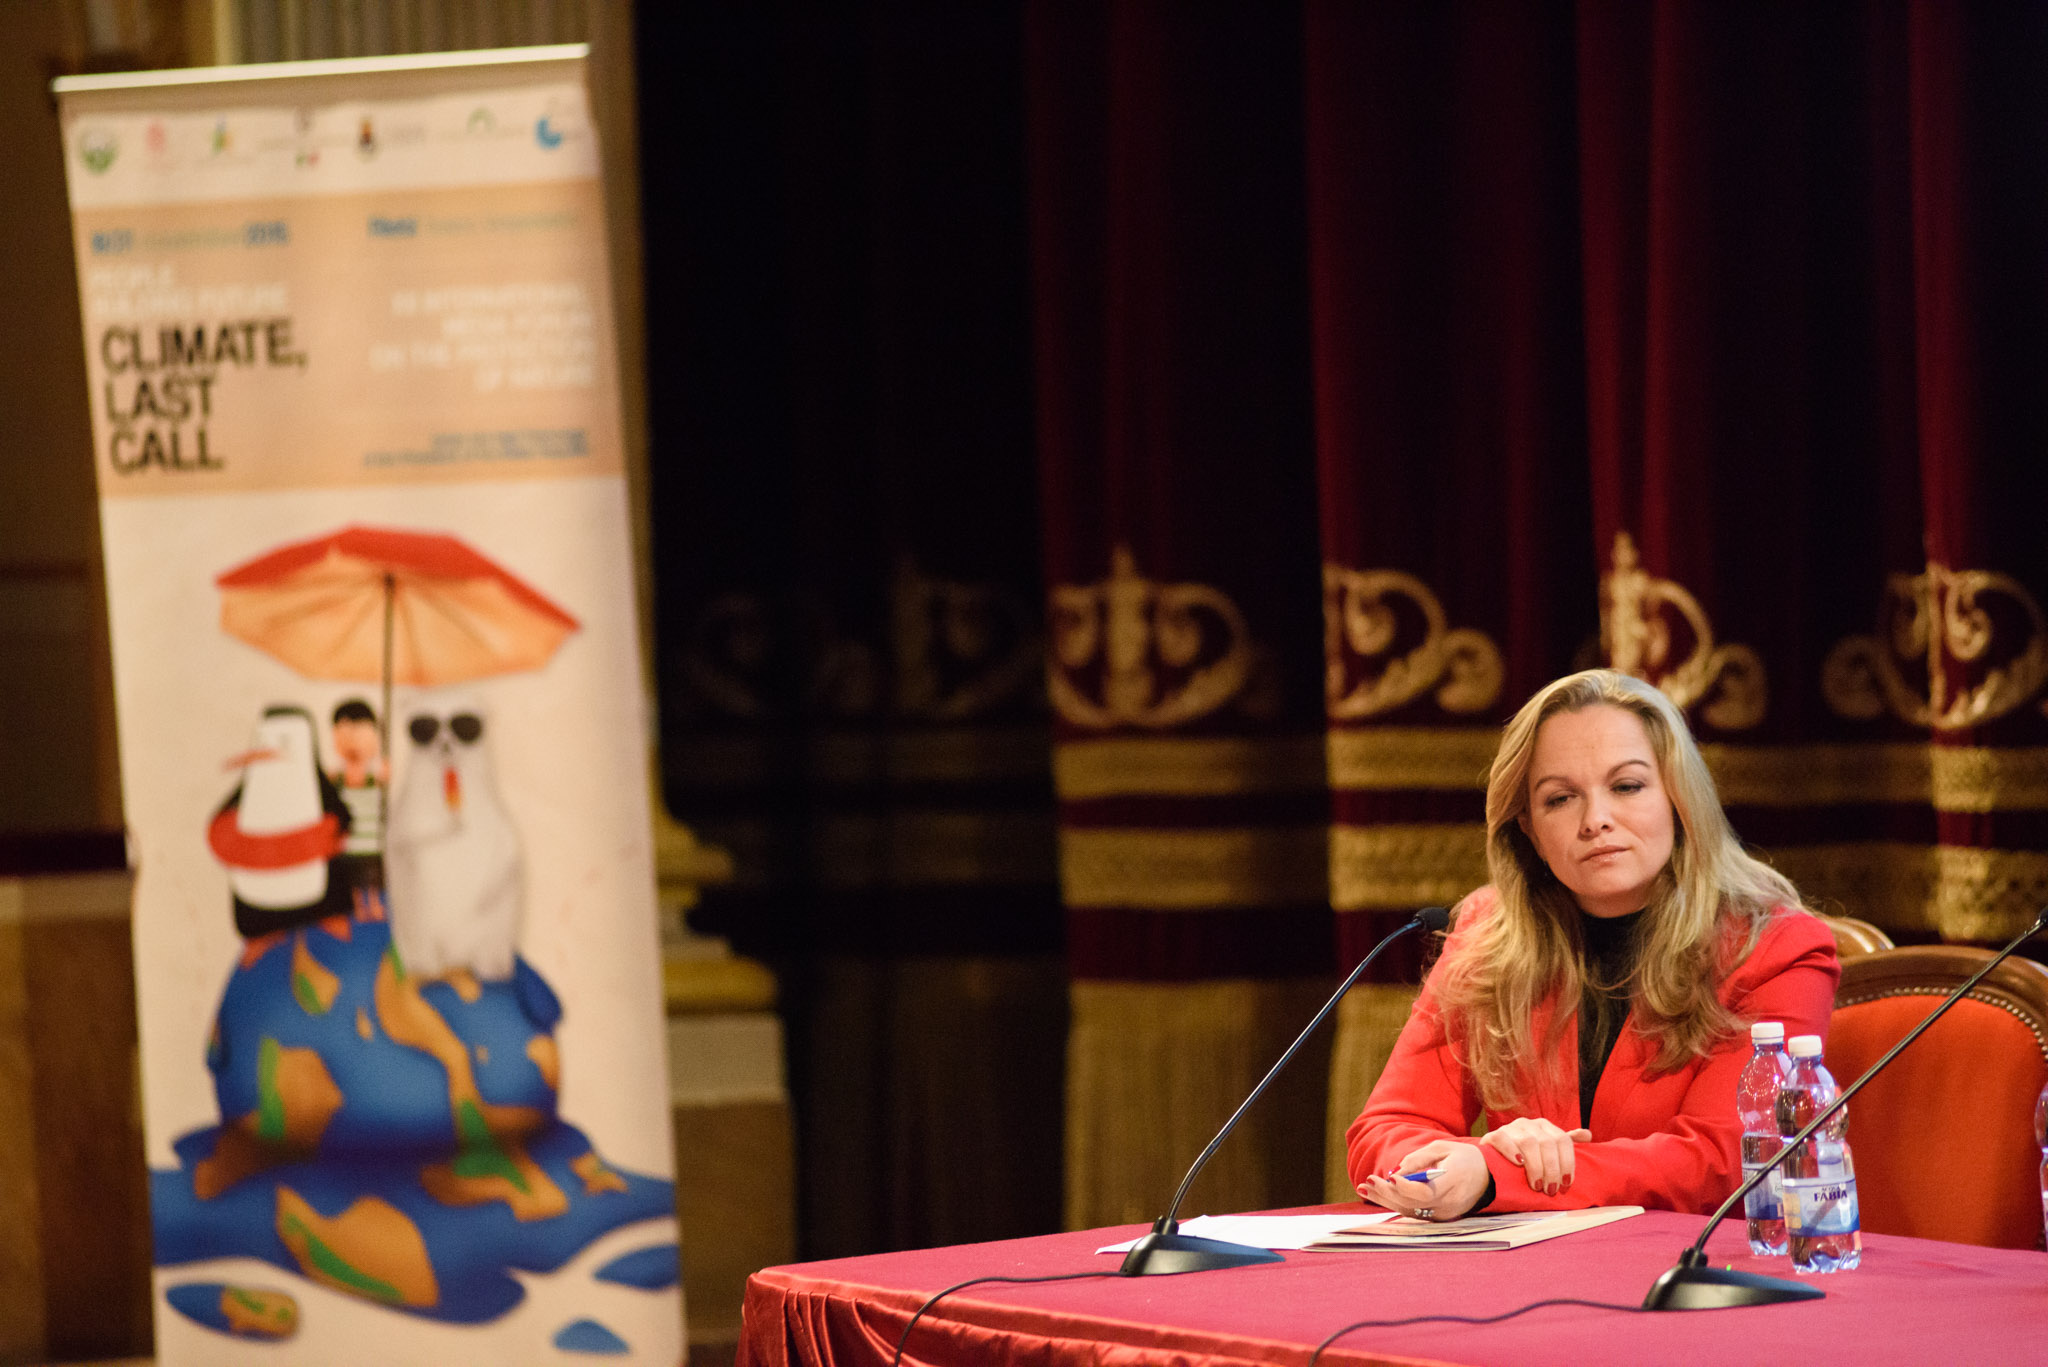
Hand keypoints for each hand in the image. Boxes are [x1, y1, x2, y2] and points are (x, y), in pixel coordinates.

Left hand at [1355, 1139, 1488, 1221]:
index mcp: (1455, 1182)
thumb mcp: (1442, 1148)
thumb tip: (1397, 1171)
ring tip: (1364, 1188)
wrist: (1488, 1177)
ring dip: (1385, 1200)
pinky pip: (1414, 1212)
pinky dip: (1394, 1203)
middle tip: (1368, 1182)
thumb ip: (1419, 1159)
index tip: (1390, 1176)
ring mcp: (1445, 1214)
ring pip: (1410, 1210)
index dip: (1406, 1187)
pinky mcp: (1440, 1218)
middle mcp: (1450, 1203)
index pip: (1427, 1192)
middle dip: (1388, 1193)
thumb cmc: (1463, 1158)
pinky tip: (1377, 1195)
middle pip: (1414, 1204)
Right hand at [1480, 1118, 1589, 1196]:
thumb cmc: (1525, 1159)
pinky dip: (1512, 1152)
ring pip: (1529, 1143)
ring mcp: (1511, 1128)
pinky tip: (1519, 1164)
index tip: (1567, 1184)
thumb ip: (1565, 1143)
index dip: (1568, 1163)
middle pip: (1547, 1144)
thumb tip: (1587, 1134)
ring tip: (1536, 1186)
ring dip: (1536, 1167)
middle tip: (1551, 1190)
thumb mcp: (1547, 1150)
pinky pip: (1504, 1140)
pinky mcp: (1494, 1135)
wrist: (1492, 1162)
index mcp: (1545, 1126)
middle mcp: (1529, 1123)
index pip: (1563, 1140)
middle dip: (1552, 1170)